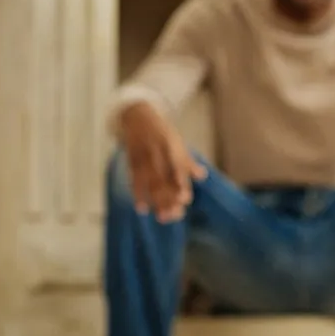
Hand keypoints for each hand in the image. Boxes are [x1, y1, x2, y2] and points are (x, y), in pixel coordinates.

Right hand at [118, 101, 206, 222]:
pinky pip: (134, 181)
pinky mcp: (132, 162)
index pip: (177, 169)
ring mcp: (144, 159)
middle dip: (169, 199)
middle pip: (164, 180)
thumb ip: (188, 162)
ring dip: (157, 201)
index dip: (181, 184)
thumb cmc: (162, 133)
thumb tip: (202, 176)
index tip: (185, 200)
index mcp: (172, 149)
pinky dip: (138, 195)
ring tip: (163, 218)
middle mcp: (158, 154)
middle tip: (175, 216)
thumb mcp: (178, 143)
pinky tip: (143, 209)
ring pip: (150, 184)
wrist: (137, 117)